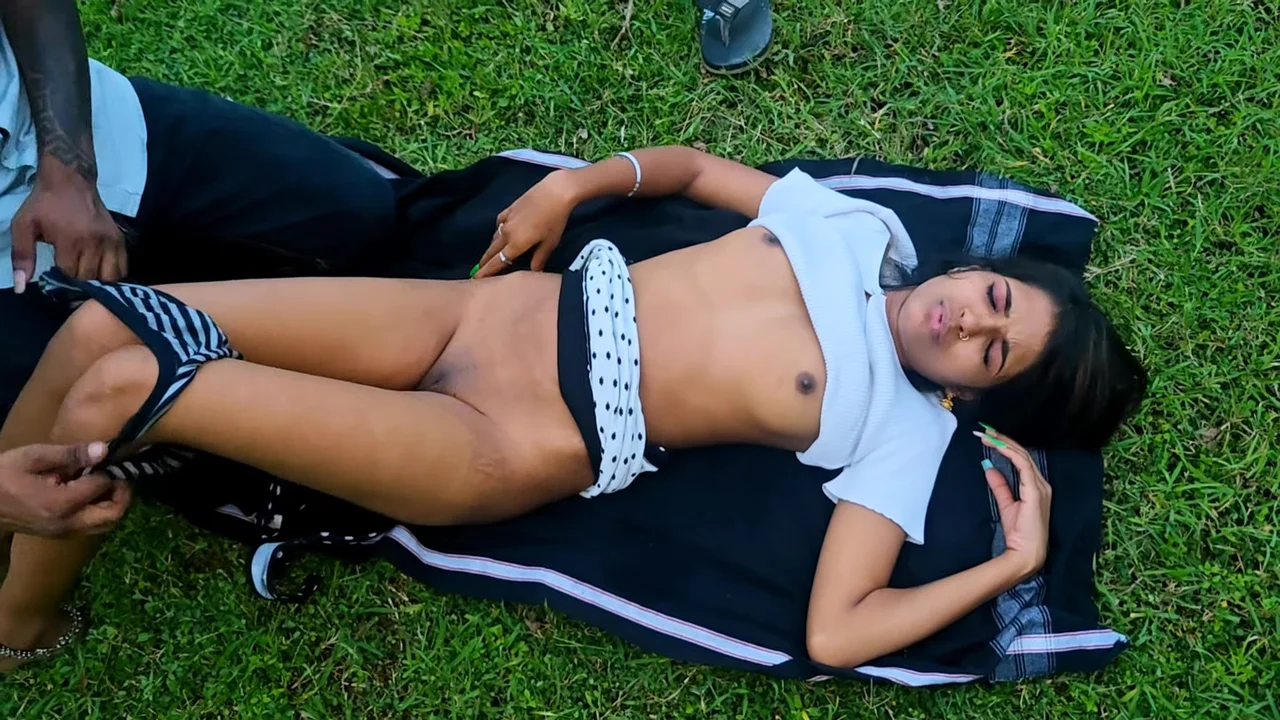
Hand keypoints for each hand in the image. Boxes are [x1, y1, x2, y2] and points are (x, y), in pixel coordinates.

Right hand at [0, 442, 131, 536]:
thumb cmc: (4, 475)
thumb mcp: (34, 457)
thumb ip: (71, 454)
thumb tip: (105, 449)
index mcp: (62, 503)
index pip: (104, 486)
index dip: (112, 471)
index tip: (113, 457)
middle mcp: (68, 523)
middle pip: (114, 515)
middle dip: (123, 493)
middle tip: (117, 472)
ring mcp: (65, 533)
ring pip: (106, 524)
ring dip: (113, 503)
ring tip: (105, 480)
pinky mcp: (61, 534)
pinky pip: (92, 526)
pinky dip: (100, 510)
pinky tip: (90, 491)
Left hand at [10, 161, 126, 291]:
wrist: (71, 180)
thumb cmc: (44, 204)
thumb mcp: (23, 226)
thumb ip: (22, 256)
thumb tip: (21, 287)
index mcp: (71, 240)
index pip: (70, 276)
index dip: (60, 281)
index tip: (54, 276)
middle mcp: (95, 242)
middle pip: (90, 278)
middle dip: (78, 283)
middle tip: (68, 278)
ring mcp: (111, 241)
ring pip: (110, 277)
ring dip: (97, 282)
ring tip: (85, 277)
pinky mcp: (120, 239)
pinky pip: (123, 268)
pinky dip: (113, 275)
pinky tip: (100, 272)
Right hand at [473, 170, 578, 278]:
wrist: (554, 193)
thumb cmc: (554, 220)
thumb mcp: (549, 243)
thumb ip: (539, 258)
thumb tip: (534, 271)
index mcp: (516, 244)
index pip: (497, 262)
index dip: (486, 272)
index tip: (475, 278)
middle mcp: (507, 233)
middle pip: (492, 251)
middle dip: (484, 262)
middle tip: (477, 271)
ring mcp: (506, 220)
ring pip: (494, 237)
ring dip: (491, 248)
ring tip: (489, 255)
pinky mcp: (509, 209)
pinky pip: (499, 223)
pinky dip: (497, 230)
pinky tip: (500, 230)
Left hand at [977, 426, 1051, 581]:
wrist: (1026, 554)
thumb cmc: (1019, 533)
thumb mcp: (1006, 505)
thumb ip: (1000, 486)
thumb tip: (988, 468)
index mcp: (1037, 486)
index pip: (1021, 459)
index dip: (1005, 446)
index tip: (986, 437)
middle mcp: (1042, 483)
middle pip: (1022, 453)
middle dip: (1002, 439)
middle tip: (984, 430)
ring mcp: (1041, 486)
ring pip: (1023, 456)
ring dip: (1004, 443)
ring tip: (987, 435)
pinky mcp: (1036, 491)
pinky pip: (1023, 465)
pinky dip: (1010, 453)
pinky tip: (997, 446)